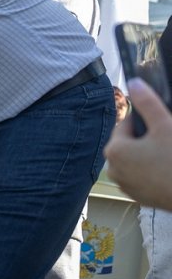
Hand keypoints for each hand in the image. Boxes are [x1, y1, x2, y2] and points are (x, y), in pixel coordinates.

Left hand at [105, 78, 171, 210]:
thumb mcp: (164, 125)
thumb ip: (147, 103)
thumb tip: (134, 83)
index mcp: (114, 150)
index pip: (127, 123)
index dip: (147, 119)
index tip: (162, 122)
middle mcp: (113, 169)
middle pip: (131, 141)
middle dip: (148, 137)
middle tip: (168, 139)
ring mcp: (124, 184)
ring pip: (137, 158)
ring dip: (150, 152)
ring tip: (168, 153)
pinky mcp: (137, 195)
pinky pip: (143, 174)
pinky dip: (153, 168)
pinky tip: (168, 167)